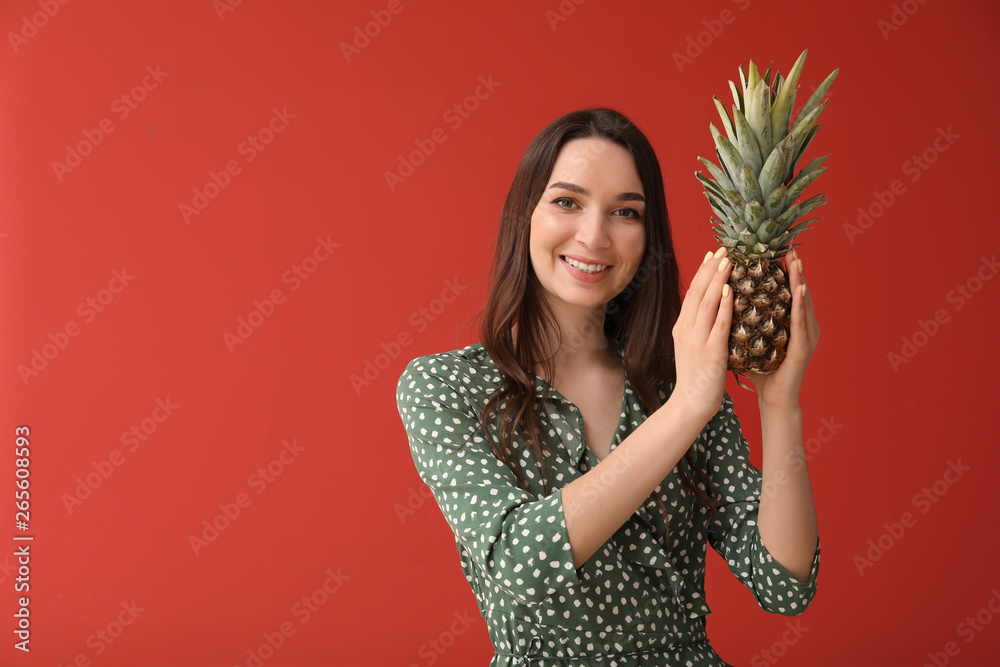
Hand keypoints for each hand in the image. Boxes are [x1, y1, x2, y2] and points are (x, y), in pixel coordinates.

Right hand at [672, 248, 732, 419]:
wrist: (690, 403)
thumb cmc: (696, 378)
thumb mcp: (691, 348)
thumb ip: (698, 328)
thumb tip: (711, 311)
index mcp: (681, 327)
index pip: (692, 293)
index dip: (702, 272)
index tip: (712, 255)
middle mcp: (686, 329)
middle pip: (698, 292)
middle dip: (711, 269)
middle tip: (723, 249)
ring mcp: (697, 339)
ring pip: (707, 302)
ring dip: (718, 279)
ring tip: (729, 261)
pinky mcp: (711, 351)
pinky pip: (719, 322)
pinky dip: (725, 304)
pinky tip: (732, 290)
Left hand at [749, 249, 819, 410]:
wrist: (773, 399)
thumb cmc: (763, 371)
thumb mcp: (752, 340)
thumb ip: (746, 323)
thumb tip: (726, 302)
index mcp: (790, 324)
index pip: (786, 293)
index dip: (782, 274)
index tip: (776, 252)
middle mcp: (803, 327)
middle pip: (798, 293)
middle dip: (794, 271)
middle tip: (790, 249)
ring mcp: (806, 337)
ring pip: (803, 303)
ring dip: (800, 281)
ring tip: (796, 262)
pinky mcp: (803, 348)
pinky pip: (801, 323)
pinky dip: (801, 305)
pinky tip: (799, 291)